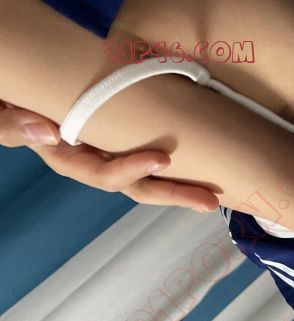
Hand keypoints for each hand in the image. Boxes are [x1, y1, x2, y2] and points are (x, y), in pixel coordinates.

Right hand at [0, 101, 218, 211]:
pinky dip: (172, 164)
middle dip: (173, 194)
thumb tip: (49, 133)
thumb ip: (13, 124)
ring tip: (212, 194)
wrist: (17, 85)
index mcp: (69, 158)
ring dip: (179, 185)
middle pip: (138, 186)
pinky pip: (148, 151)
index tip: (162, 158)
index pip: (104, 174)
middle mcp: (93, 160)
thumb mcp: (2, 110)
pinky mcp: (122, 137)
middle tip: (208, 201)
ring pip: (147, 176)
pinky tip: (199, 169)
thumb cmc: (9, 98)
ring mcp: (109, 151)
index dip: (133, 170)